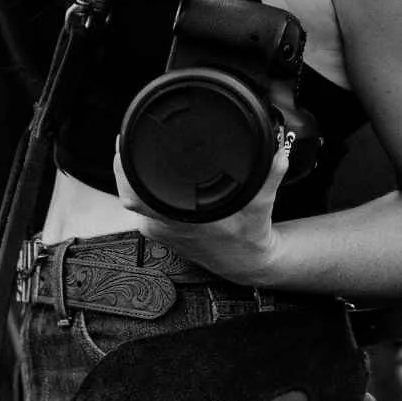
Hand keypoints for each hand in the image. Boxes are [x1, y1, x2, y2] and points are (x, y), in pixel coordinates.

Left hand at [113, 132, 292, 285]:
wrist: (245, 263)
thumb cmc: (248, 238)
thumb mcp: (261, 207)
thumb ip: (269, 178)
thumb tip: (277, 155)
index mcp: (179, 220)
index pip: (134, 194)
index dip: (124, 169)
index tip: (125, 142)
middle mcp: (163, 226)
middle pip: (128, 192)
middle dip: (127, 163)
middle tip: (132, 136)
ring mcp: (160, 229)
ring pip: (134, 198)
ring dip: (134, 176)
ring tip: (140, 149)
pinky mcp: (162, 229)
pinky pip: (143, 204)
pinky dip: (143, 187)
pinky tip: (151, 171)